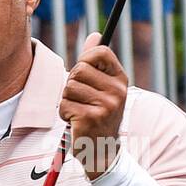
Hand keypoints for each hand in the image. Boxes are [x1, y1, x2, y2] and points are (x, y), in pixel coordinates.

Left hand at [59, 32, 128, 179]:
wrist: (103, 150)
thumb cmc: (100, 115)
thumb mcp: (103, 87)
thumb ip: (97, 62)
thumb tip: (95, 34)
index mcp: (121, 80)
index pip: (101, 52)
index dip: (86, 57)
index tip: (83, 70)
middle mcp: (117, 91)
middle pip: (79, 69)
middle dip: (72, 83)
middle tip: (81, 98)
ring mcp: (105, 105)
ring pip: (69, 87)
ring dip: (67, 100)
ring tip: (79, 111)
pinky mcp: (90, 118)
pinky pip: (65, 104)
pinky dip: (65, 113)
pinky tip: (76, 122)